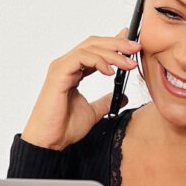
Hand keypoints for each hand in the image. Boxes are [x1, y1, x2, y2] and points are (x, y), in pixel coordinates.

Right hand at [20, 28, 141, 150]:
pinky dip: (98, 61)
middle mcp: (66, 65)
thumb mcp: (93, 112)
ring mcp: (61, 67)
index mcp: (73, 71)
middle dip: (117, 43)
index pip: (95, 50)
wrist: (50, 141)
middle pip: (94, 43)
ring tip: (128, 64)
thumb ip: (106, 101)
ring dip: (113, 52)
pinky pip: (81, 58)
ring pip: (89, 48)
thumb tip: (123, 96)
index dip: (114, 44)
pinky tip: (110, 72)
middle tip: (136, 48)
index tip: (132, 46)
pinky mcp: (58, 73)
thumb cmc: (64, 128)